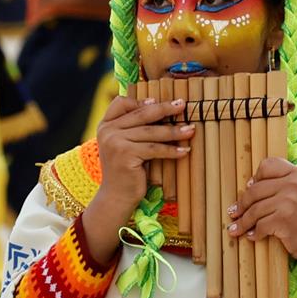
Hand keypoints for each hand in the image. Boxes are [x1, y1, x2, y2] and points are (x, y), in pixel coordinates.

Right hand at [84, 93, 193, 220]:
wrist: (116, 197)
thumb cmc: (126, 170)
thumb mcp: (124, 145)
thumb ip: (133, 128)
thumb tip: (160, 107)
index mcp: (105, 125)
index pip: (121, 103)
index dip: (141, 100)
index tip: (158, 101)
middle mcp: (107, 130)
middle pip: (141, 114)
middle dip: (165, 109)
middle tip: (182, 106)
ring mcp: (115, 142)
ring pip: (151, 132)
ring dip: (174, 131)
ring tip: (191, 129)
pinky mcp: (126, 155)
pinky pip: (155, 149)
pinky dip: (172, 150)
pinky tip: (185, 151)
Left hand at [228, 156, 296, 263]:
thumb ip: (279, 184)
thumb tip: (248, 184)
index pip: (267, 166)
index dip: (255, 177)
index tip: (249, 189)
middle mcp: (294, 184)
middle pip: (255, 189)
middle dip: (241, 204)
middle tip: (233, 212)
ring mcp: (289, 201)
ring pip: (254, 210)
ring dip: (243, 222)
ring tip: (236, 228)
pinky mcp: (284, 220)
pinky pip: (260, 225)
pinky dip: (254, 233)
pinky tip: (252, 236)